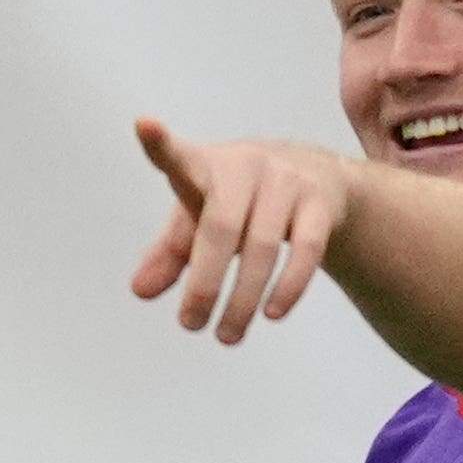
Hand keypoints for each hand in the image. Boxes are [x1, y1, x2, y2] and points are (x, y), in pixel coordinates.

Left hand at [129, 118, 351, 344]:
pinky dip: (289, 285)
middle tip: (191, 325)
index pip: (179, 157)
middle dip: (204, 283)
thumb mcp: (201, 217)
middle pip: (220, 227)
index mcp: (207, 166)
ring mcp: (287, 181)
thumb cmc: (241, 199)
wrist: (315, 175)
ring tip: (227, 336)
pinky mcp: (321, 202)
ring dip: (243, 297)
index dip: (160, 144)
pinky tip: (272, 313)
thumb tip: (140, 291)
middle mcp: (247, 166)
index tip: (144, 126)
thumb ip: (170, 252)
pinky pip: (307, 249)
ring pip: (262, 245)